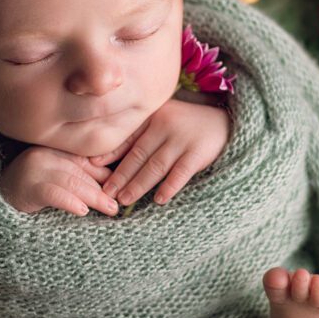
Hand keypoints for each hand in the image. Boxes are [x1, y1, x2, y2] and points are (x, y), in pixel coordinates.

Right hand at [0, 146, 119, 216]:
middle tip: (118, 204)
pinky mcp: (28, 187)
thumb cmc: (31, 188)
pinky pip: (53, 193)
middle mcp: (46, 153)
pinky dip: (69, 202)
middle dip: (104, 188)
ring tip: (109, 209)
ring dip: (94, 197)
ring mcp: (36, 168)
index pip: (88, 158)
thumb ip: (81, 174)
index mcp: (57, 149)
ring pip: (72, 182)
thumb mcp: (58, 176)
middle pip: (82, 171)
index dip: (108, 173)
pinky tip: (82, 211)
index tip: (125, 185)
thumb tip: (113, 182)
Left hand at [91, 98, 230, 207]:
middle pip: (138, 155)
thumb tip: (107, 156)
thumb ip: (142, 133)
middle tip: (105, 193)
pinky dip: (170, 186)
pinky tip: (160, 199)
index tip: (91, 167)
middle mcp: (165, 125)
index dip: (109, 154)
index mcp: (154, 117)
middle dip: (120, 175)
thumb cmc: (189, 124)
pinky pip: (181, 172)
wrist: (227, 120)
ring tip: (124, 200)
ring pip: (155, 166)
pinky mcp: (199, 152)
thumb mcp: (164, 120)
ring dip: (139, 185)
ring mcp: (182, 138)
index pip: (128, 138)